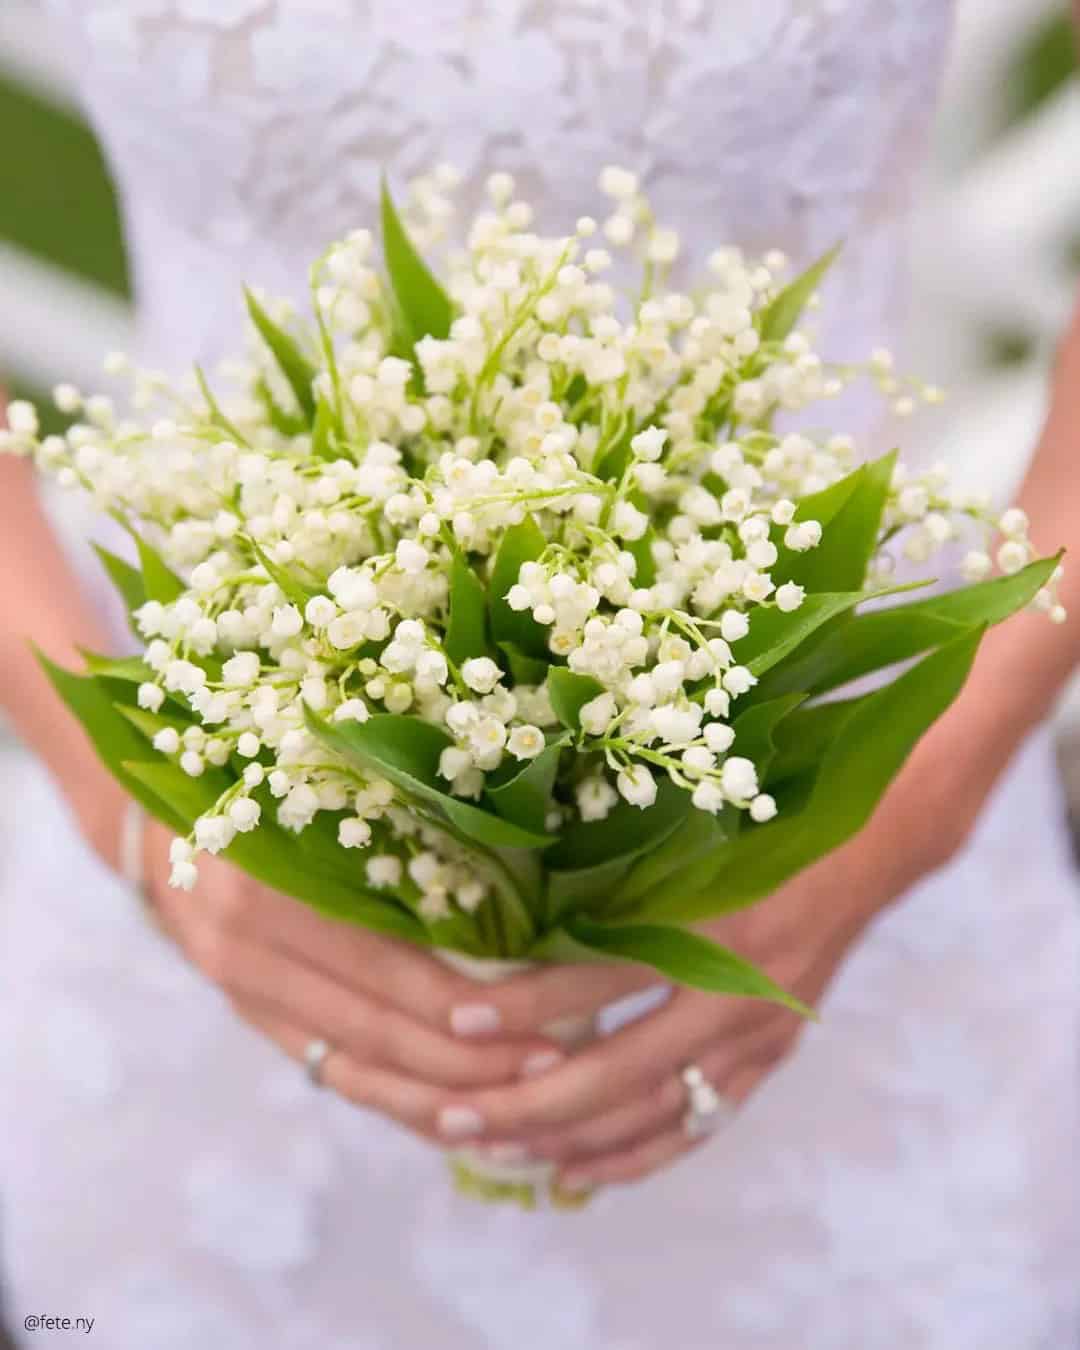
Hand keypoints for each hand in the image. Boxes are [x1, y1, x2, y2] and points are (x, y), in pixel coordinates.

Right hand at [133, 816, 564, 1144]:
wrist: (159, 815)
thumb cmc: (266, 779)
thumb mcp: (322, 785)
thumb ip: (398, 827)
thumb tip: (526, 870)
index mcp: (271, 880)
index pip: (390, 966)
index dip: (469, 1003)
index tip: (547, 1018)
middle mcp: (248, 948)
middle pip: (380, 1030)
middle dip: (476, 1062)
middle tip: (558, 1068)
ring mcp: (246, 995)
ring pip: (359, 1072)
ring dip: (445, 1099)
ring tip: (522, 1111)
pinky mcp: (254, 1021)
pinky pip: (336, 1077)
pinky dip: (400, 1105)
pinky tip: (459, 1121)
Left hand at [426, 810, 948, 1190]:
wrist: (862, 849)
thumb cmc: (761, 827)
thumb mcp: (690, 836)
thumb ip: (620, 877)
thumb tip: (516, 909)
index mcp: (711, 923)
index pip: (600, 975)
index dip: (525, 1002)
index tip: (456, 1019)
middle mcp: (735, 992)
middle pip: (617, 1070)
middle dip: (530, 1102)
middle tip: (455, 1119)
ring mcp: (757, 1036)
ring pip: (651, 1113)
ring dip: (570, 1140)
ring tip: (496, 1152)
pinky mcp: (769, 1059)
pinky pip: (696, 1125)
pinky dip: (635, 1155)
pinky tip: (576, 1170)